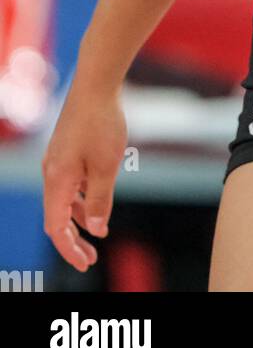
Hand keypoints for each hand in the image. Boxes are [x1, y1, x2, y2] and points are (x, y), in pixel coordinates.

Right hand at [42, 78, 127, 272]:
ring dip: (78, 219)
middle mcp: (51, 172)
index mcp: (57, 180)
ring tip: (97, 232)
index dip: (70, 249)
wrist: (95, 84)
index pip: (56, 227)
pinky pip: (68, 184)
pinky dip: (80, 198)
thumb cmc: (102, 123)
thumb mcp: (106, 165)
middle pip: (56, 217)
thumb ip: (100, 199)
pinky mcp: (65, 151)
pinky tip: (95, 201)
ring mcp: (56, 160)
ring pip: (63, 200)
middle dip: (73, 239)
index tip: (86, 264)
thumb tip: (95, 228)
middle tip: (92, 257)